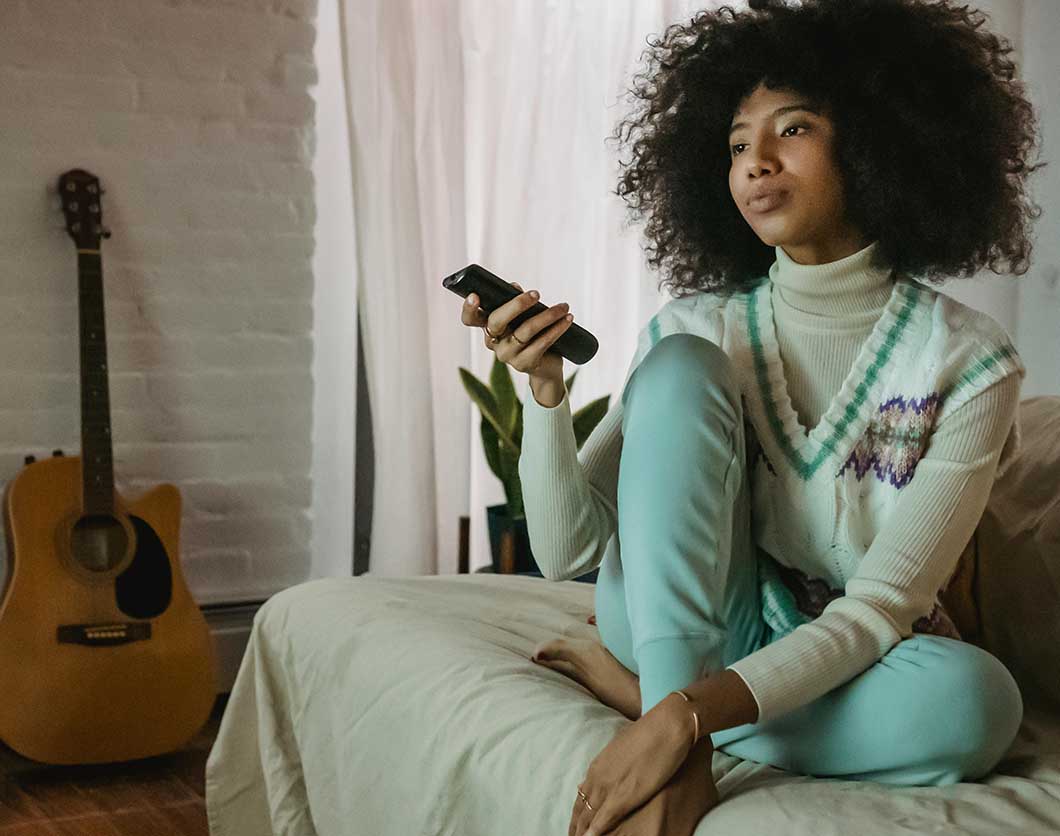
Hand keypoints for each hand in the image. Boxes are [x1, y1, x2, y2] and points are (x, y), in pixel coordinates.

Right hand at [459, 280, 573, 380]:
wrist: (546, 366)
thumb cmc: (532, 335)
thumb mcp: (522, 317)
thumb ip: (515, 302)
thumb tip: (514, 287)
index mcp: (488, 328)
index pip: (470, 319)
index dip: (469, 308)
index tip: (475, 296)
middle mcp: (493, 342)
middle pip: (497, 321)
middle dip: (516, 305)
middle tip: (536, 294)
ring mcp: (507, 355)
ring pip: (525, 331)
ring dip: (547, 316)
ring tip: (563, 307)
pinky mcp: (524, 364)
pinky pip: (541, 344)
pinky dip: (557, 329)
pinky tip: (567, 320)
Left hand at [579, 739, 719, 835]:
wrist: (666, 726)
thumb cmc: (651, 734)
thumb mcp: (624, 749)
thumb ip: (613, 765)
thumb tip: (608, 772)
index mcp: (598, 766)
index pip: (582, 797)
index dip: (578, 814)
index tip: (576, 826)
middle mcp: (598, 777)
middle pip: (580, 809)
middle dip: (576, 827)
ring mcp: (609, 786)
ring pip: (588, 817)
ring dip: (582, 832)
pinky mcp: (624, 796)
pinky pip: (603, 820)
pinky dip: (595, 832)